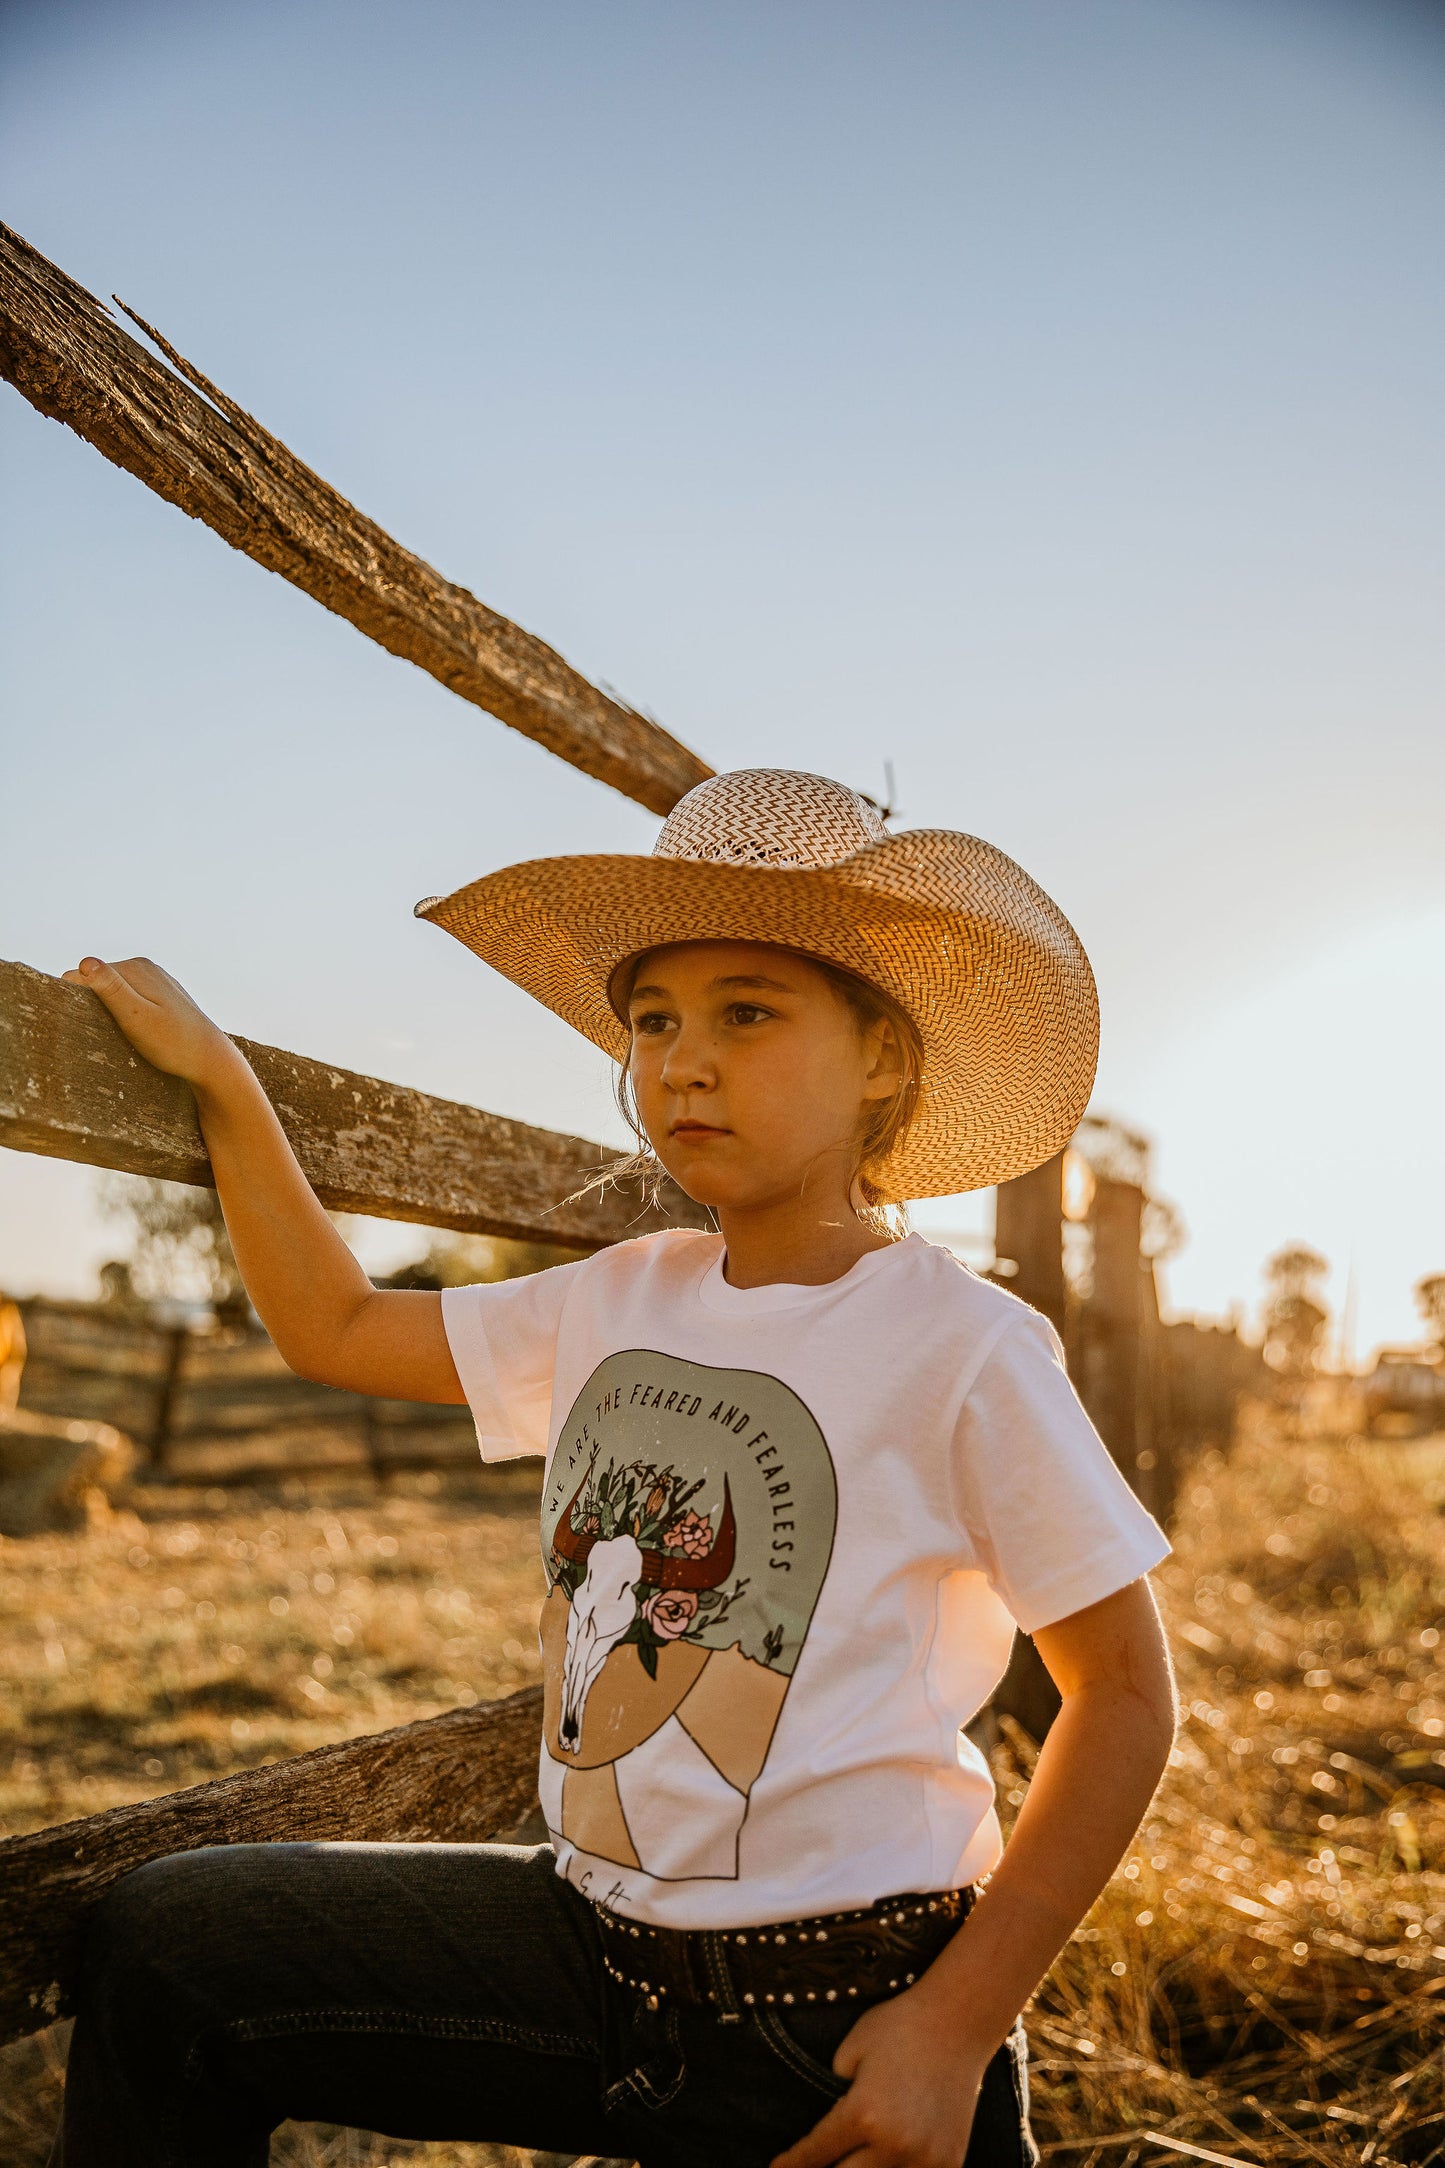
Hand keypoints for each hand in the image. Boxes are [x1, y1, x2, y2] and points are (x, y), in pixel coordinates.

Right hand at [62, 956, 239, 1094]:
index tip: (90, 1025)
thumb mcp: (136, 1018)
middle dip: (92, 1004)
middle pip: (96, 982)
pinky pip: (129, 999)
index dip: (77, 1001)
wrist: (211, 1060)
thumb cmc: (173, 1044)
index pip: (82, 975)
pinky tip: (135, 1032)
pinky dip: (123, 1014)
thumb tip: (85, 962)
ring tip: (121, 1034)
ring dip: (106, 1010)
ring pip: (112, 991)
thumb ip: (111, 990)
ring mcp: (154, 981)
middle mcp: (145, 967)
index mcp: (136, 968)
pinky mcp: (159, 996)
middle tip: (108, 1032)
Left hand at [770, 1982, 992, 2167]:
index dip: (792, 2165)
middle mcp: (894, 2145)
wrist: (958, 2021)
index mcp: (863, 2114)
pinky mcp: (949, 2163)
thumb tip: (822, 2135)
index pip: (815, 2154)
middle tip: (812, 2167)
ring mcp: (925, 2159)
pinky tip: (887, 2160)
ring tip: (850, 2159)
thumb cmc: (898, 2026)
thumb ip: (832, 2096)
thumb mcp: (849, 2052)